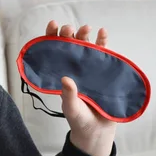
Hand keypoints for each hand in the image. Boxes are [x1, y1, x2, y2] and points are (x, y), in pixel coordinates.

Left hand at [45, 20, 116, 155]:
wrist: (96, 129)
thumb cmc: (78, 117)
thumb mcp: (70, 107)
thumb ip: (68, 94)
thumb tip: (65, 79)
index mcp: (60, 72)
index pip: (53, 50)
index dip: (51, 37)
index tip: (52, 26)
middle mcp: (72, 67)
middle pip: (69, 44)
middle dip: (68, 34)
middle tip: (68, 29)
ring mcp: (88, 67)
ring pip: (85, 46)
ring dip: (85, 35)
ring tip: (86, 28)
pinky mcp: (103, 70)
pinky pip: (103, 54)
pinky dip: (103, 42)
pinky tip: (102, 33)